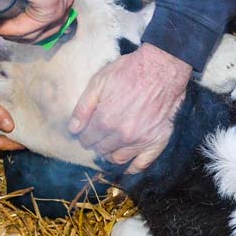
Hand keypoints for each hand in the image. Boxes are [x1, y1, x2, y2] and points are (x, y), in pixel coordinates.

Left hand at [68, 44, 191, 173]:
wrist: (162, 68)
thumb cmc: (129, 71)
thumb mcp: (99, 82)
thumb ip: (83, 107)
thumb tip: (73, 129)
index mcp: (105, 120)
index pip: (87, 139)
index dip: (84, 135)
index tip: (86, 131)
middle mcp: (121, 135)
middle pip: (101, 150)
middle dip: (97, 144)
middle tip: (99, 136)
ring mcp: (140, 140)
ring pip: (119, 159)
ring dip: (111, 155)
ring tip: (111, 146)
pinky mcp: (157, 141)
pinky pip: (142, 164)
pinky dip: (133, 168)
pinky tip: (128, 165)